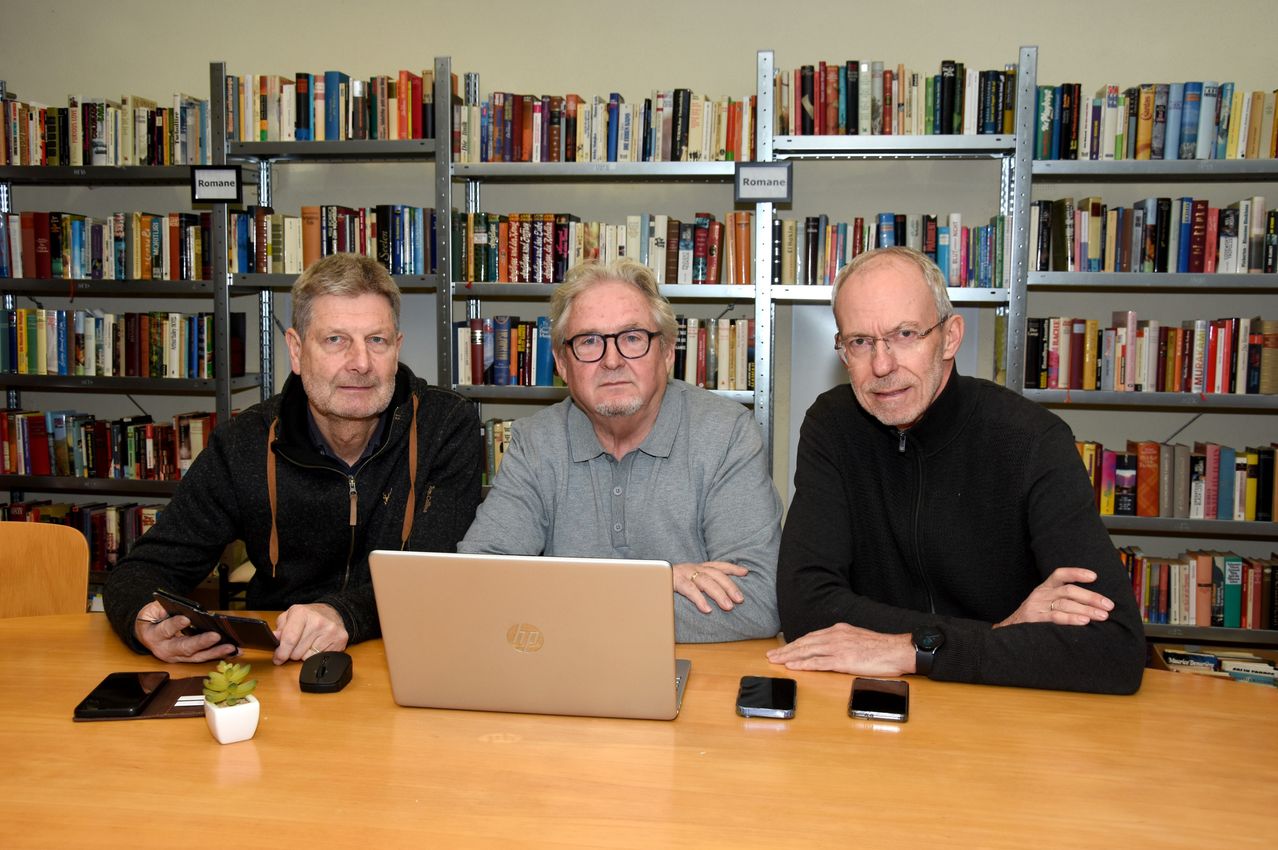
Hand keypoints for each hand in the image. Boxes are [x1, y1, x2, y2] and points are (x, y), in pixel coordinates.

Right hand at [134, 600, 237, 663]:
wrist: (145, 633)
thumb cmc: (152, 619)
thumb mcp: (154, 610)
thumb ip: (167, 609)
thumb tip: (186, 610)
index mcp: (154, 635)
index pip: (165, 630)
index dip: (175, 625)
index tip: (186, 619)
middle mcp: (165, 650)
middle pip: (185, 648)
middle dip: (201, 643)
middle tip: (216, 636)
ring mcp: (177, 657)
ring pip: (197, 657)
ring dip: (216, 652)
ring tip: (231, 647)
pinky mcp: (186, 659)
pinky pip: (203, 658)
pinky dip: (219, 655)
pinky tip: (234, 651)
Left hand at [273, 603, 348, 664]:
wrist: (332, 612)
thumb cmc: (308, 616)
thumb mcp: (290, 617)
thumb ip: (280, 628)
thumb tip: (274, 639)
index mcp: (302, 613)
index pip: (289, 640)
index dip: (281, 653)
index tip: (278, 658)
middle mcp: (317, 621)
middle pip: (297, 652)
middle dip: (292, 653)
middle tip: (297, 645)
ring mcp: (330, 631)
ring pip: (308, 658)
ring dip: (304, 654)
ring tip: (308, 643)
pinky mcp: (340, 639)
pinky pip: (320, 658)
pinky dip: (316, 655)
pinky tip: (318, 645)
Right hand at [674, 561, 747, 613]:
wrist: (647, 576)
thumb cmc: (669, 581)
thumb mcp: (687, 579)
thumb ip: (700, 584)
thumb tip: (719, 595)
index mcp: (697, 567)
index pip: (718, 565)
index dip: (732, 568)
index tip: (746, 572)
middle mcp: (693, 567)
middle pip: (716, 575)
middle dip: (730, 586)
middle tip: (740, 600)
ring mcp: (684, 573)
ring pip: (706, 582)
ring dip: (719, 594)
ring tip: (729, 607)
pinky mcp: (674, 581)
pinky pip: (689, 590)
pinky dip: (699, 599)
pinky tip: (707, 609)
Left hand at [766, 623, 913, 676]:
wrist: (898, 650)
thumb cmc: (881, 647)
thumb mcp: (858, 638)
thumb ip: (842, 641)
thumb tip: (831, 648)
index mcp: (839, 630)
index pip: (811, 637)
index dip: (795, 643)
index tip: (783, 648)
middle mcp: (835, 636)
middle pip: (805, 643)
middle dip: (786, 650)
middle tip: (771, 655)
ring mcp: (838, 648)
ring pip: (807, 652)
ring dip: (789, 657)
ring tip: (776, 661)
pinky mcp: (843, 660)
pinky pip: (819, 663)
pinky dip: (803, 665)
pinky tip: (792, 667)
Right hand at [995, 567, 1114, 627]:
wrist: (1007, 633)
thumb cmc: (1033, 619)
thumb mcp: (1044, 604)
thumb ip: (1062, 600)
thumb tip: (1093, 605)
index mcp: (1044, 588)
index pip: (1060, 574)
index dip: (1077, 573)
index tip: (1094, 576)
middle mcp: (1040, 595)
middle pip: (1068, 590)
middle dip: (1091, 597)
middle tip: (1108, 606)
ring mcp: (1036, 607)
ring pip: (1064, 603)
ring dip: (1086, 609)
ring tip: (1102, 616)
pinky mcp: (1034, 620)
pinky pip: (1055, 617)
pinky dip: (1071, 618)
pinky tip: (1084, 621)